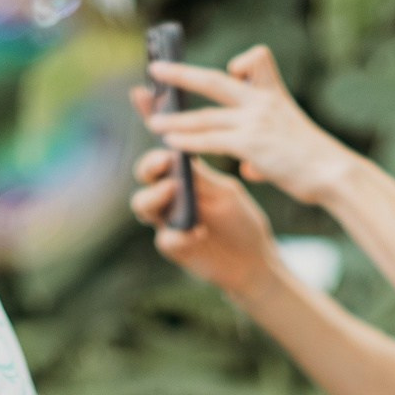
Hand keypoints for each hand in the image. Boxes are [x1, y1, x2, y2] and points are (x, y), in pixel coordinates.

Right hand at [130, 146, 280, 298]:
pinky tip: (199, 232)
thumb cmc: (240, 221)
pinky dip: (180, 235)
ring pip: (142, 205)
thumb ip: (201, 177)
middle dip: (148, 168)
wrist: (253, 260)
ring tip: (173, 192)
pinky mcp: (174, 247)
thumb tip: (178, 152)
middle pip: (144, 176)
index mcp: (183, 177)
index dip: (154, 142)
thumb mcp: (225, 193)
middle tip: (164, 164)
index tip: (157, 134)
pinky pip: (166, 239)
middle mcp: (169, 196)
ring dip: (153, 197)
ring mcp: (168, 221)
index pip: (160, 154)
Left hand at [139, 45, 354, 206]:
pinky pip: (211, 140)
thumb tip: (249, 166)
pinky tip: (170, 144)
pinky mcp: (251, 143)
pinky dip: (188, 142)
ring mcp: (255, 121)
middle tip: (156, 70)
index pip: (255, 62)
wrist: (333, 172)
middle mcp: (262, 103)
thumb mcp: (288, 145)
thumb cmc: (316, 163)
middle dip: (181, 76)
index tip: (233, 68)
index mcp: (274, 96)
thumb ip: (261, 151)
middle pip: (214, 82)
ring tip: (152, 120)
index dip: (241, 62)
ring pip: (205, 117)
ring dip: (175, 119)